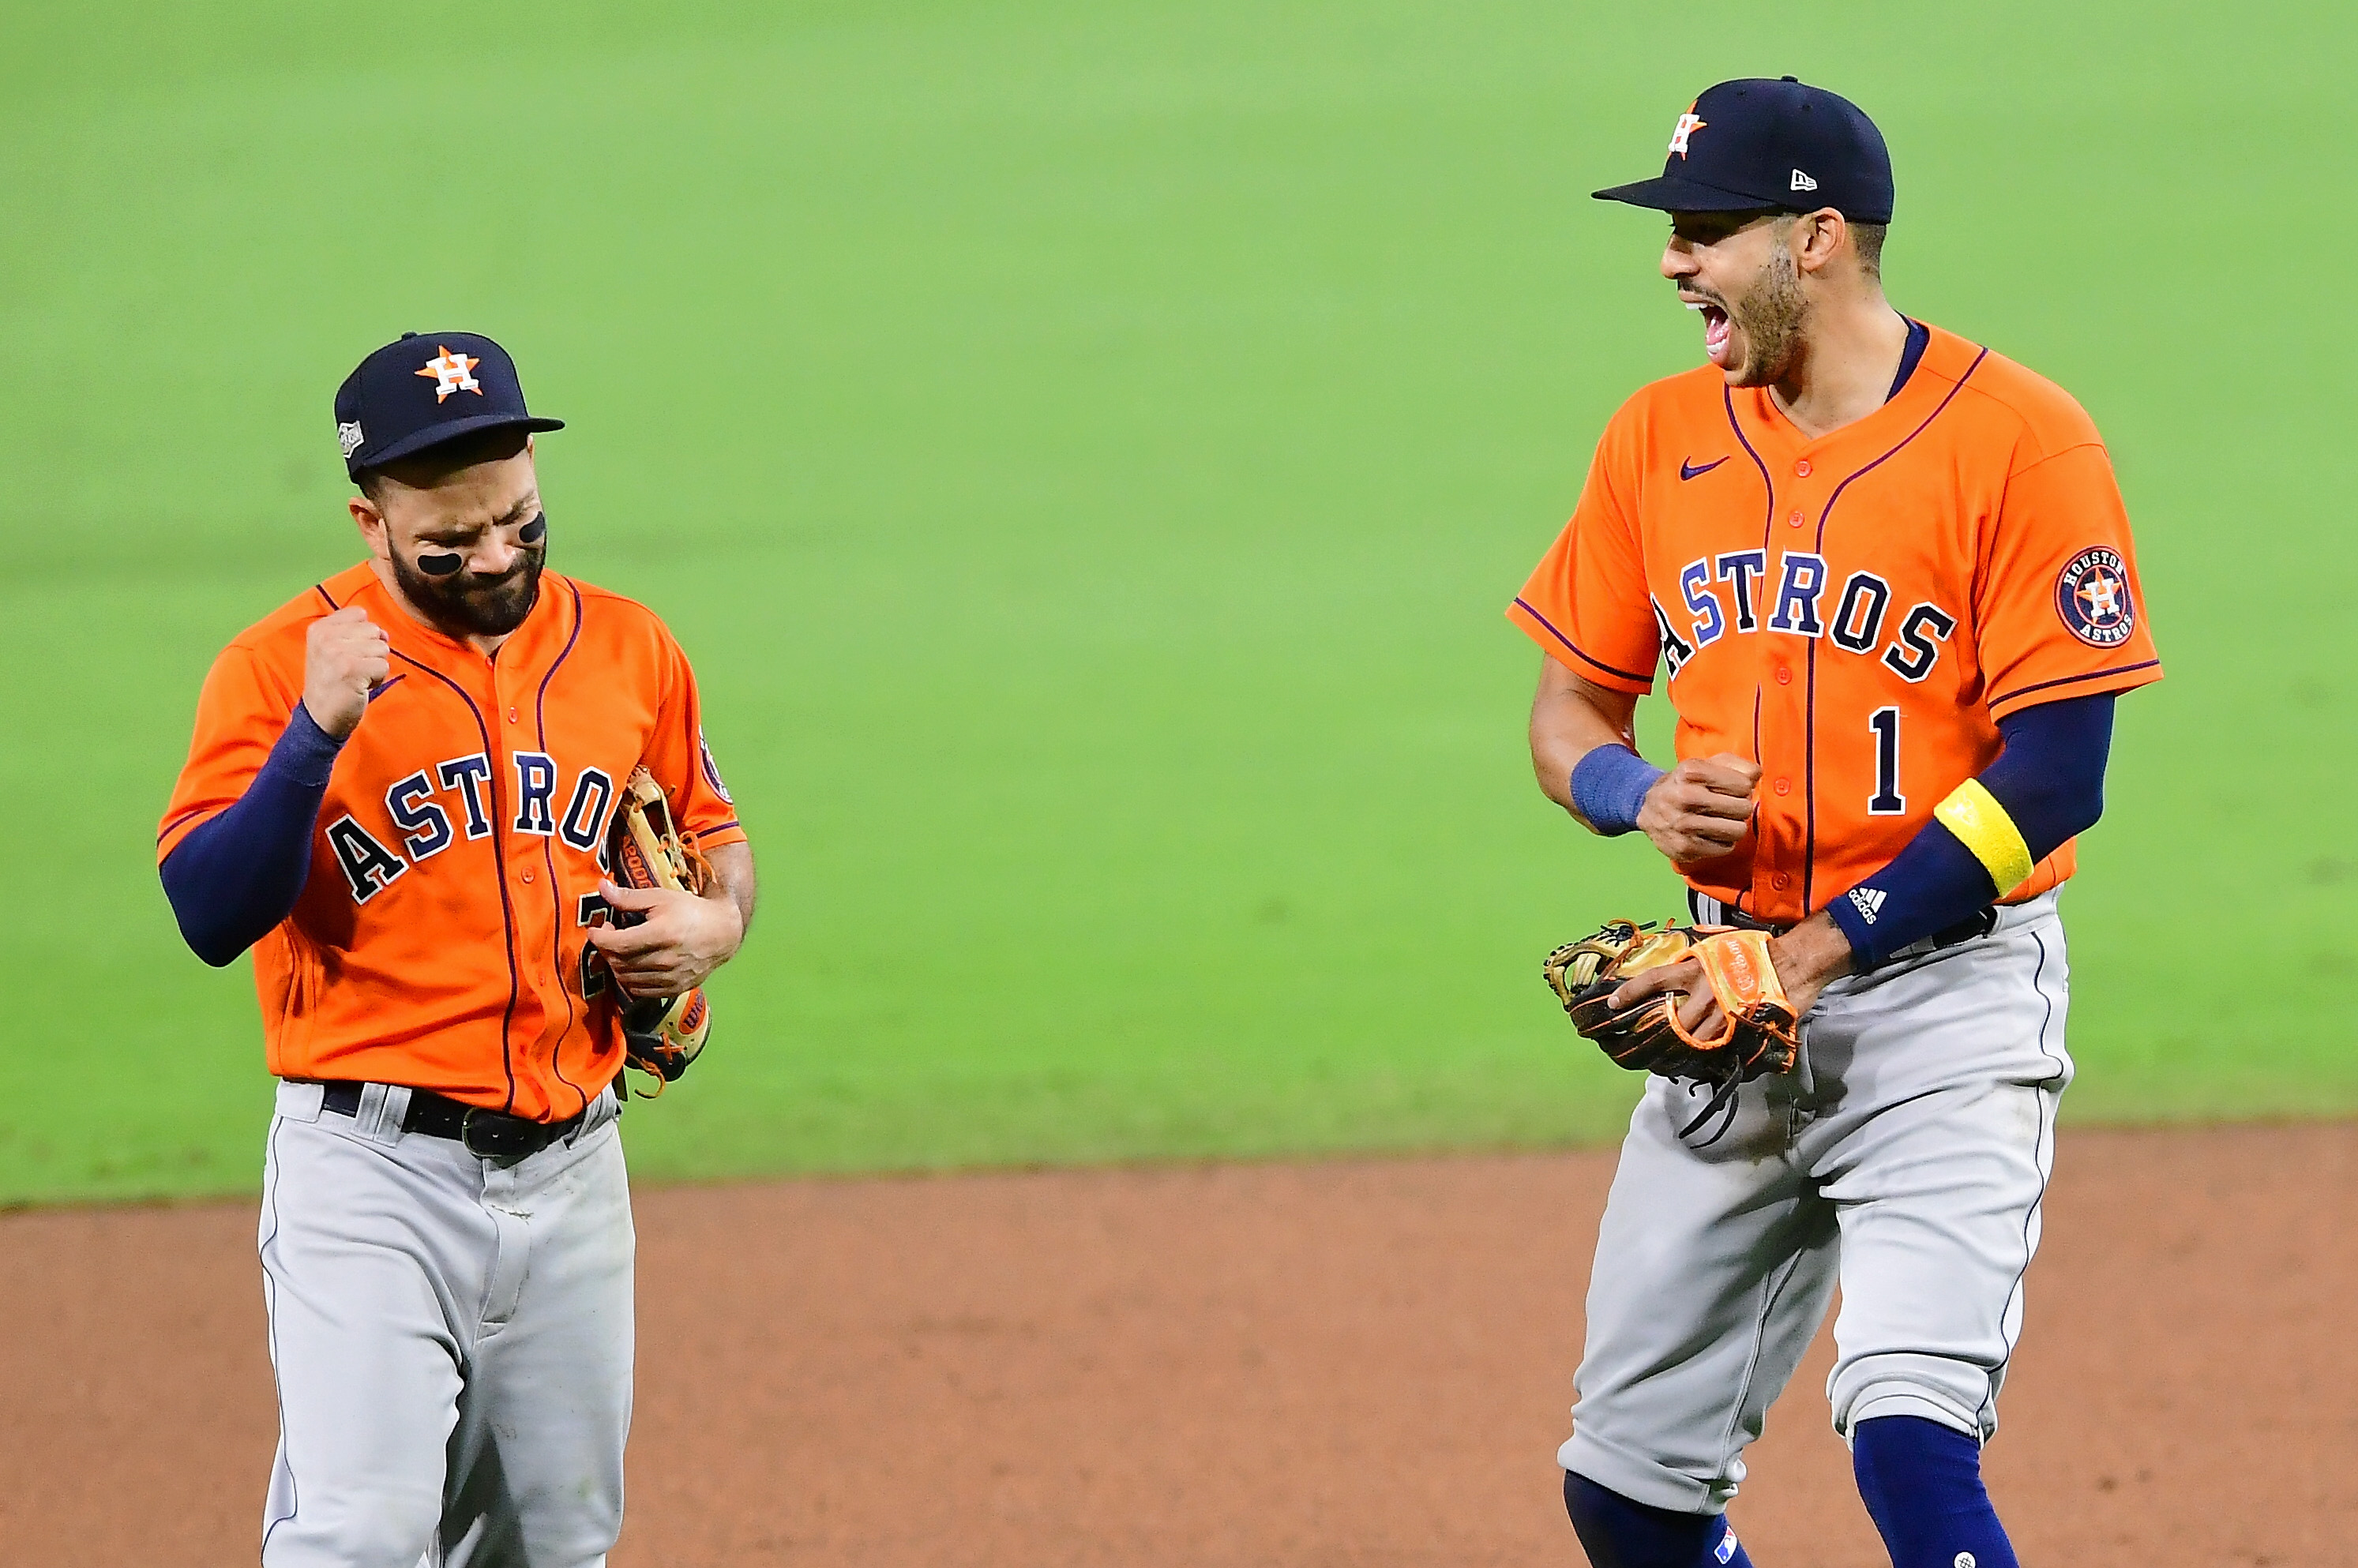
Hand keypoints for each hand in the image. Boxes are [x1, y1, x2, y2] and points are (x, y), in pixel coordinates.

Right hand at [302, 606, 390, 738]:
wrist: (320, 717)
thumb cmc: (332, 683)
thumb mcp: (332, 649)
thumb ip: (355, 633)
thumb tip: (384, 633)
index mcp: (319, 628)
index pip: (360, 614)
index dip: (363, 635)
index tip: (347, 654)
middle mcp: (325, 637)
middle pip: (374, 630)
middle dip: (370, 652)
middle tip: (350, 669)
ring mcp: (337, 652)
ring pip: (382, 648)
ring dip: (374, 666)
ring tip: (354, 678)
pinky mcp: (352, 669)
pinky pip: (384, 666)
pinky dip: (377, 679)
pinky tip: (358, 687)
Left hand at [586, 879, 743, 997]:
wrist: (722, 933)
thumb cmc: (691, 911)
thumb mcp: (660, 897)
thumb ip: (629, 897)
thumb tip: (601, 888)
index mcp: (662, 934)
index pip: (617, 944)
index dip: (599, 938)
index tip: (595, 930)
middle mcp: (665, 960)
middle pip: (619, 962)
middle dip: (607, 949)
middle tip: (610, 935)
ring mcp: (670, 978)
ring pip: (626, 978)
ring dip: (617, 964)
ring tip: (622, 949)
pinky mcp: (674, 989)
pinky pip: (640, 990)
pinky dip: (630, 979)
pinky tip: (633, 965)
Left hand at [1606, 912, 1853, 1036]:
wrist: (1793, 963)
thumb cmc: (1755, 951)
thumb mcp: (1718, 945)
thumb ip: (1696, 959)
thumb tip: (1679, 966)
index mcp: (1694, 969)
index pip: (1653, 981)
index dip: (1630, 994)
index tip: (1613, 1004)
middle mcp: (1703, 993)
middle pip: (1672, 1021)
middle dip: (1658, 1034)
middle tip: (1643, 1044)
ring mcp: (1722, 1014)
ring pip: (1693, 1040)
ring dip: (1681, 1050)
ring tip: (1666, 1059)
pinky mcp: (1740, 1030)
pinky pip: (1718, 1048)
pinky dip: (1707, 1057)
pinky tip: (1698, 1063)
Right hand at [1636, 753, 1759, 864]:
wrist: (1648, 810)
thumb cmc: (1686, 785)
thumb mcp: (1707, 764)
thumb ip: (1737, 765)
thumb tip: (1756, 775)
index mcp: (1691, 771)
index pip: (1744, 784)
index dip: (1742, 787)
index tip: (1731, 789)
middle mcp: (1685, 797)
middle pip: (1743, 808)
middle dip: (1740, 808)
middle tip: (1727, 807)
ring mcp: (1684, 824)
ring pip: (1737, 830)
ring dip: (1733, 827)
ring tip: (1721, 821)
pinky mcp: (1685, 848)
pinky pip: (1725, 848)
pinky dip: (1722, 842)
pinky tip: (1709, 834)